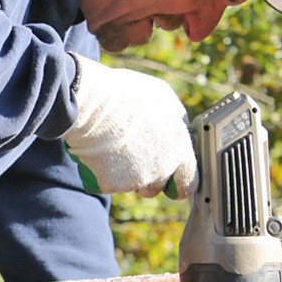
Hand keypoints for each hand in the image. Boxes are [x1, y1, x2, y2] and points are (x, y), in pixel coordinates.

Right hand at [63, 55, 196, 197]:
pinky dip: (103, 174)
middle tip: (133, 162)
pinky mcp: (114, 184)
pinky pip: (110, 184)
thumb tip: (178, 125)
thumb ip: (175, 117)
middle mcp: (163, 166)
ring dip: (127, 178)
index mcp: (179, 146)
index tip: (172, 183)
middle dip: (148, 181)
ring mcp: (139, 177)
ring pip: (134, 186)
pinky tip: (97, 154)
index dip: (180, 184)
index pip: (189, 181)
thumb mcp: (161, 96)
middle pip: (158, 187)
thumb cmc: (124, 93)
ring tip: (113, 153)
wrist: (91, 103)